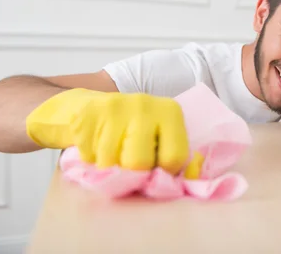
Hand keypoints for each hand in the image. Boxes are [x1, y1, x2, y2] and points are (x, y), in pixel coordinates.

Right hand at [26, 88, 200, 175]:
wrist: (92, 106)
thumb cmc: (134, 130)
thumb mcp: (163, 138)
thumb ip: (179, 159)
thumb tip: (192, 176)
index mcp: (170, 111)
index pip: (174, 158)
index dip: (163, 171)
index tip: (155, 166)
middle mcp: (145, 104)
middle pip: (139, 162)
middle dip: (132, 170)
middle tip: (128, 158)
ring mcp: (115, 106)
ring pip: (110, 162)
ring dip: (108, 166)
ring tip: (112, 150)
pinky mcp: (88, 113)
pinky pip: (88, 156)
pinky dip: (90, 158)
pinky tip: (96, 143)